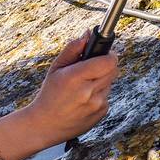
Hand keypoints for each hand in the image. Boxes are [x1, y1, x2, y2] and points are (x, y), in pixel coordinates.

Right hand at [25, 30, 119, 148]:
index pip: (107, 61)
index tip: (104, 52)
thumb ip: (72, 49)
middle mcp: (89, 91)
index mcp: (75, 77)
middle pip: (113, 69)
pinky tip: (84, 97)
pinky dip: (99, 93)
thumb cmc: (49, 94)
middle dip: (105, 64)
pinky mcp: (102, 112)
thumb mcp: (55, 68)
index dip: (108, 54)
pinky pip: (107, 95)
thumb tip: (87, 35)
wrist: (46, 124)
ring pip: (110, 82)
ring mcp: (97, 104)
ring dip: (101, 79)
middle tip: (90, 66)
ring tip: (83, 85)